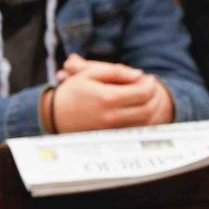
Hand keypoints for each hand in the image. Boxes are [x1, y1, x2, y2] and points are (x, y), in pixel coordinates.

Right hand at [50, 54, 174, 131]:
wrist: (54, 114)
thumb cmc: (73, 91)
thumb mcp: (90, 74)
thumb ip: (117, 71)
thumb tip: (139, 74)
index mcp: (107, 98)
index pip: (143, 93)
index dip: (150, 85)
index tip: (148, 78)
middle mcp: (111, 116)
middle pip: (147, 109)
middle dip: (154, 97)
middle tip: (149, 88)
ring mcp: (111, 129)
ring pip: (144, 122)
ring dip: (151, 108)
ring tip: (144, 97)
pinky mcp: (110, 137)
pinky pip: (134, 129)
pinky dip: (142, 119)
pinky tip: (136, 108)